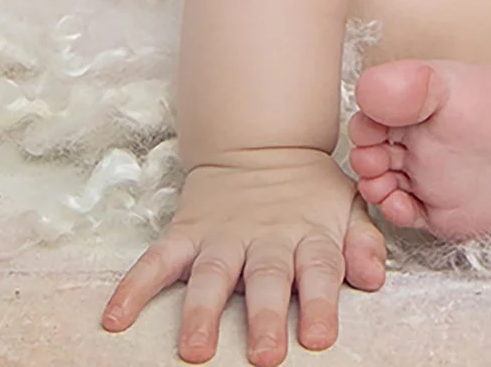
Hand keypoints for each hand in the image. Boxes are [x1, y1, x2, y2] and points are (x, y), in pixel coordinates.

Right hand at [101, 148, 387, 364]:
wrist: (261, 144)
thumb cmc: (309, 193)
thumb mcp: (347, 207)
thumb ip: (362, 242)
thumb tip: (374, 277)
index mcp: (308, 235)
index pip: (319, 270)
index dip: (320, 302)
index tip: (319, 337)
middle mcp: (265, 237)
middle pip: (266, 277)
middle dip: (264, 316)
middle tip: (264, 355)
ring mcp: (222, 236)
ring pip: (212, 275)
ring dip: (202, 312)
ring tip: (196, 349)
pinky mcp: (187, 234)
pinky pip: (157, 260)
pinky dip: (134, 287)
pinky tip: (116, 318)